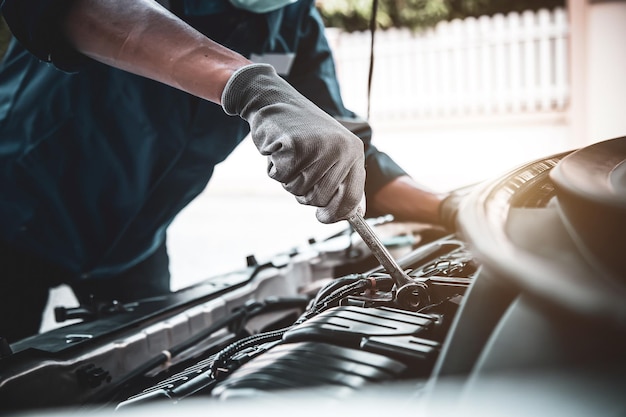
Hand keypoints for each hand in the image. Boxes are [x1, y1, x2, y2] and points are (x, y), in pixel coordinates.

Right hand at [222, 64, 365, 223]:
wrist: (273, 100)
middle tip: (299, 168)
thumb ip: (341, 180)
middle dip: (304, 192)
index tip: (324, 217)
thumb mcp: (329, 152)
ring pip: (298, 191)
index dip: (336, 214)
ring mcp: (319, 148)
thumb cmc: (302, 132)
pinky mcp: (295, 146)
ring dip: (287, 179)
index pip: (351, 199)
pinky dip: (274, 168)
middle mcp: (341, 150)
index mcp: (354, 152)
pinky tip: (278, 149)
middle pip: (320, 200)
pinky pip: (281, 178)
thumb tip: (354, 215)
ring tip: (290, 154)